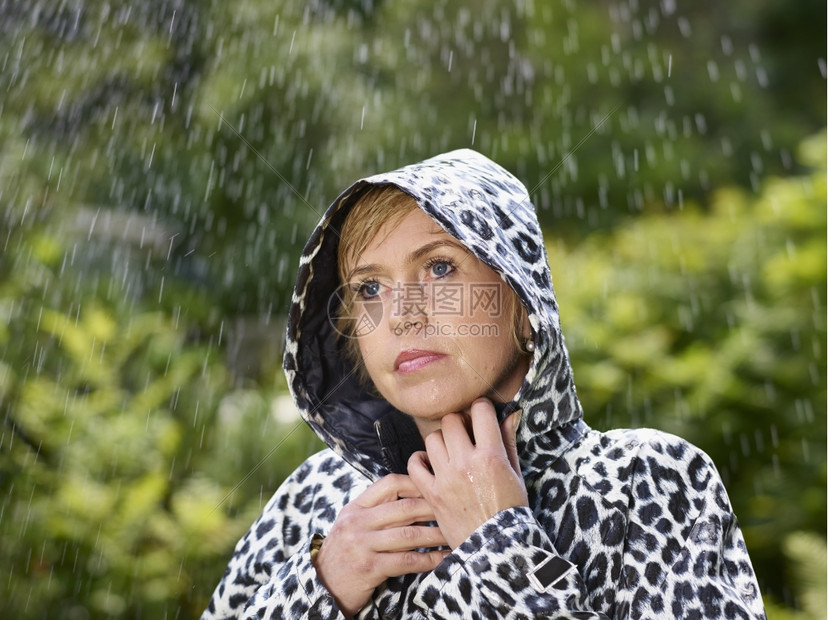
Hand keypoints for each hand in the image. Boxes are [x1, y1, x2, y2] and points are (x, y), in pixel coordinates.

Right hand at [314, 474, 448, 616]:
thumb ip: (375, 510)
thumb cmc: (343, 552)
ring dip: (436, 535)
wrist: (321, 584)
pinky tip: (443, 558)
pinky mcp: (370, 568)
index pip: (389, 484)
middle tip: (453, 511)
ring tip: (453, 535)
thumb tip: (411, 497)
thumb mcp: (351, 524)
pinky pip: (406, 561)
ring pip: (409, 535)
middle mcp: (358, 522)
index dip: (415, 483)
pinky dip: (429, 560)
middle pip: (404, 508)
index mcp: (355, 507)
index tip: (434, 488)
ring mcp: (363, 545)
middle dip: (433, 509)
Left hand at [407, 398, 527, 549]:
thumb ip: (508, 442)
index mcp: (490, 456)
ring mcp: (445, 478)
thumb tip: (510, 415)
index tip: (482, 415)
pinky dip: (419, 460)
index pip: (480, 411)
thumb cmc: (511, 512)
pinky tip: (430, 463)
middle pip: (451, 421)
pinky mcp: (431, 494)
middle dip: (459, 422)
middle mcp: (465, 463)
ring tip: (450, 450)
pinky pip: (414, 465)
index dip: (482, 409)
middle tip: (465, 433)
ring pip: (432, 439)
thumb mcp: (516, 475)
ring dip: (441, 440)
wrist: (496, 549)